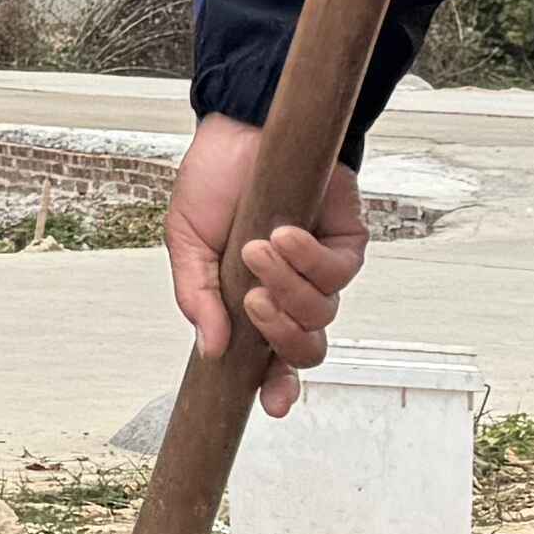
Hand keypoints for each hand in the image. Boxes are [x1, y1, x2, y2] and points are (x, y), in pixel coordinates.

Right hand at [165, 114, 369, 418]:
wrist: (240, 128)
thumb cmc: (214, 184)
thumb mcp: (186, 243)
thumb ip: (196, 298)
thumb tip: (212, 350)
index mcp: (252, 303)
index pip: (270, 360)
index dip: (275, 387)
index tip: (270, 405)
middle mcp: (293, 294)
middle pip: (307, 348)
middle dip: (282, 336)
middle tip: (251, 302)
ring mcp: (322, 270)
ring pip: (322, 312)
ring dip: (287, 285)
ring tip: (256, 247)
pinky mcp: (347, 241)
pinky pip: (339, 272)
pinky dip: (309, 258)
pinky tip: (283, 235)